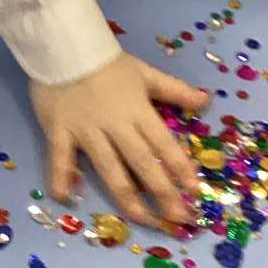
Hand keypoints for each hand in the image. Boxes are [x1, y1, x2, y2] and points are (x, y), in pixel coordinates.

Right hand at [29, 53, 206, 228]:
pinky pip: (60, 157)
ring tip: (143, 219)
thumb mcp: (145, 73)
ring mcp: (87, 131)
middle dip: (163, 193)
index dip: (181, 169)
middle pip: (143, 164)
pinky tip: (65, 197)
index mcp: (138, 112)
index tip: (195, 192)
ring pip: (110, 169)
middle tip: (179, 219)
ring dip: (127, 198)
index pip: (165, 145)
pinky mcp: (59, 131)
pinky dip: (60, 176)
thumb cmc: (107, 63)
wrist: (64, 47)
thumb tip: (207, 100)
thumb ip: (175, 91)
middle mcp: (116, 127)